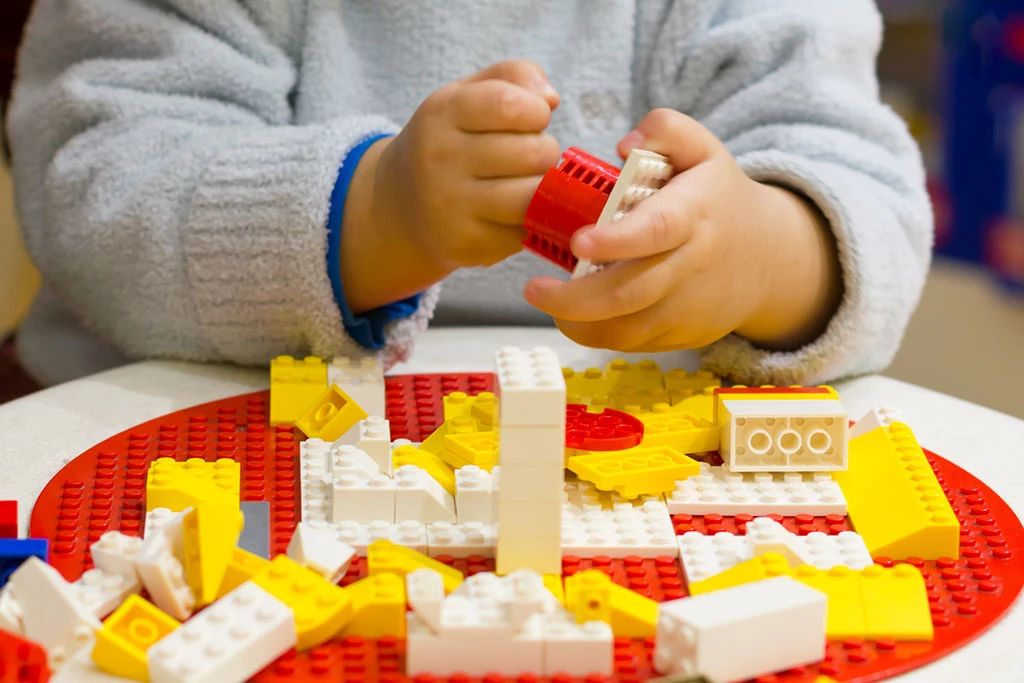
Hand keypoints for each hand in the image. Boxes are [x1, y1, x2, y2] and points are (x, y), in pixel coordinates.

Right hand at [374, 60, 559, 270]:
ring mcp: (451, 207)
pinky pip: (525, 231)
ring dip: (544, 188)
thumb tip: (550, 99)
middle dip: (544, 151)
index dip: (536, 112)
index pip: (511, 104)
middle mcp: (440, 159)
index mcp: (442, 113)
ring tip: (527, 181)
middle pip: (533, 153)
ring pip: (533, 196)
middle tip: (528, 156)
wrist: (400, 206)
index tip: (531, 119)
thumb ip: (512, 77)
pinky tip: (509, 212)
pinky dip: (529, 221)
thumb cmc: (450, 142)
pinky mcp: (467, 245)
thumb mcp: (467, 95)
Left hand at [524, 108, 840, 351]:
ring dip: (580, 322)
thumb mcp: (703, 149)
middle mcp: (693, 264)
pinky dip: (598, 334)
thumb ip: (665, 130)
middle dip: (576, 298)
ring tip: (547, 299)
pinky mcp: (682, 335)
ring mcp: (689, 307)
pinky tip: (576, 314)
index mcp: (695, 213)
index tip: (578, 243)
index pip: (657, 230)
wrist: (768, 259)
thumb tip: (624, 146)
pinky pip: (632, 343)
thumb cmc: (717, 198)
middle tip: (533, 288)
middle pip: (632, 292)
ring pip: (628, 329)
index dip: (617, 240)